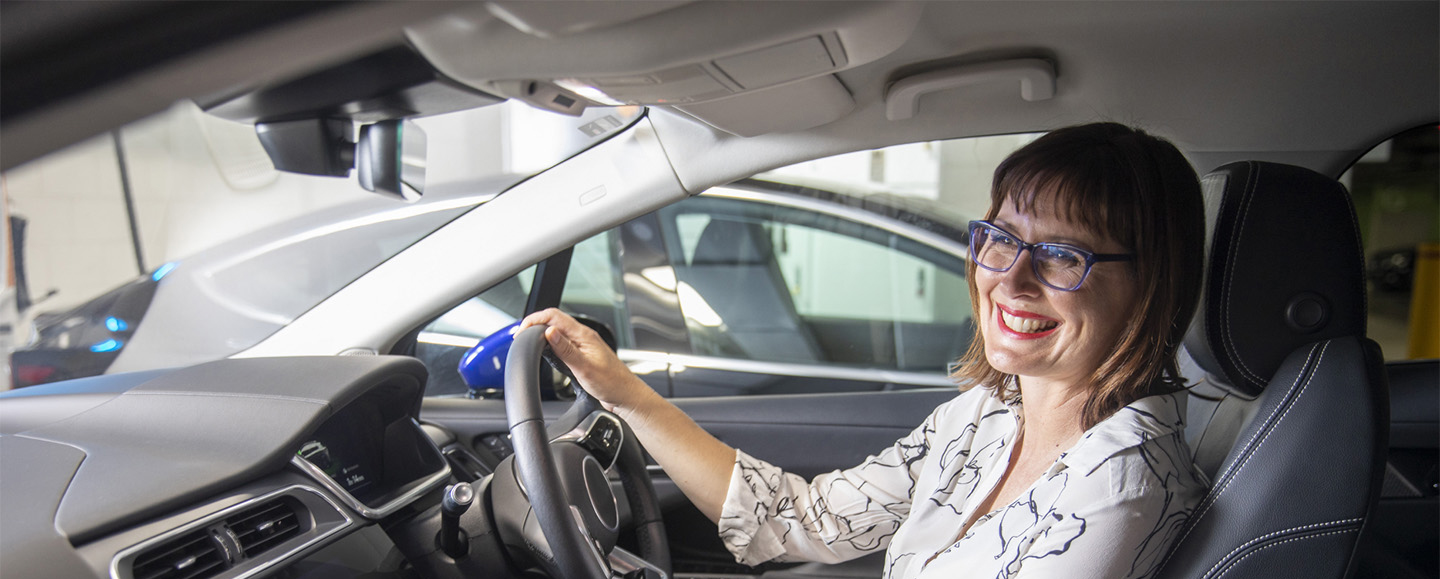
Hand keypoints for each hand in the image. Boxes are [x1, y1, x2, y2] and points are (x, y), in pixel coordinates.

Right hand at [519, 308, 649, 412]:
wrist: (625, 396)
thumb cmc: (612, 384)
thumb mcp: (585, 368)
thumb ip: (566, 350)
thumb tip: (549, 332)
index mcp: (584, 335)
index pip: (554, 316)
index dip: (535, 320)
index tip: (522, 331)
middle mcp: (583, 337)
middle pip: (554, 321)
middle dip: (535, 325)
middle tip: (521, 337)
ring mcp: (583, 345)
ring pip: (558, 332)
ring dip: (542, 334)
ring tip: (529, 342)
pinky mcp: (582, 355)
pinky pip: (563, 343)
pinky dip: (550, 345)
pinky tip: (546, 352)